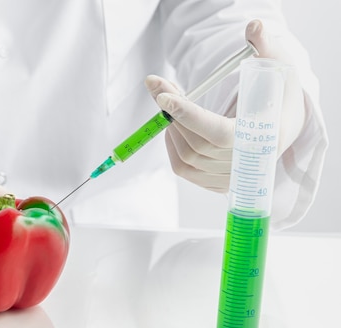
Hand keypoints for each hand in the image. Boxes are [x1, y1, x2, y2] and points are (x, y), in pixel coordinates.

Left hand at [145, 19, 304, 192]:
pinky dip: (172, 146)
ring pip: (185, 157)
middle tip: (160, 89)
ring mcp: (233, 177)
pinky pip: (183, 169)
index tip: (163, 96)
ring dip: (170, 129)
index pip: (219, 132)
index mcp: (267, 136)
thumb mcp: (278, 68)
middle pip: (196, 145)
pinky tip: (176, 127)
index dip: (189, 115)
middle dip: (172, 114)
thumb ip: (264, 47)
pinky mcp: (218, 184)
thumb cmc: (279, 95)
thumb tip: (252, 27)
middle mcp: (249, 163)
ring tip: (171, 105)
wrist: (284, 126)